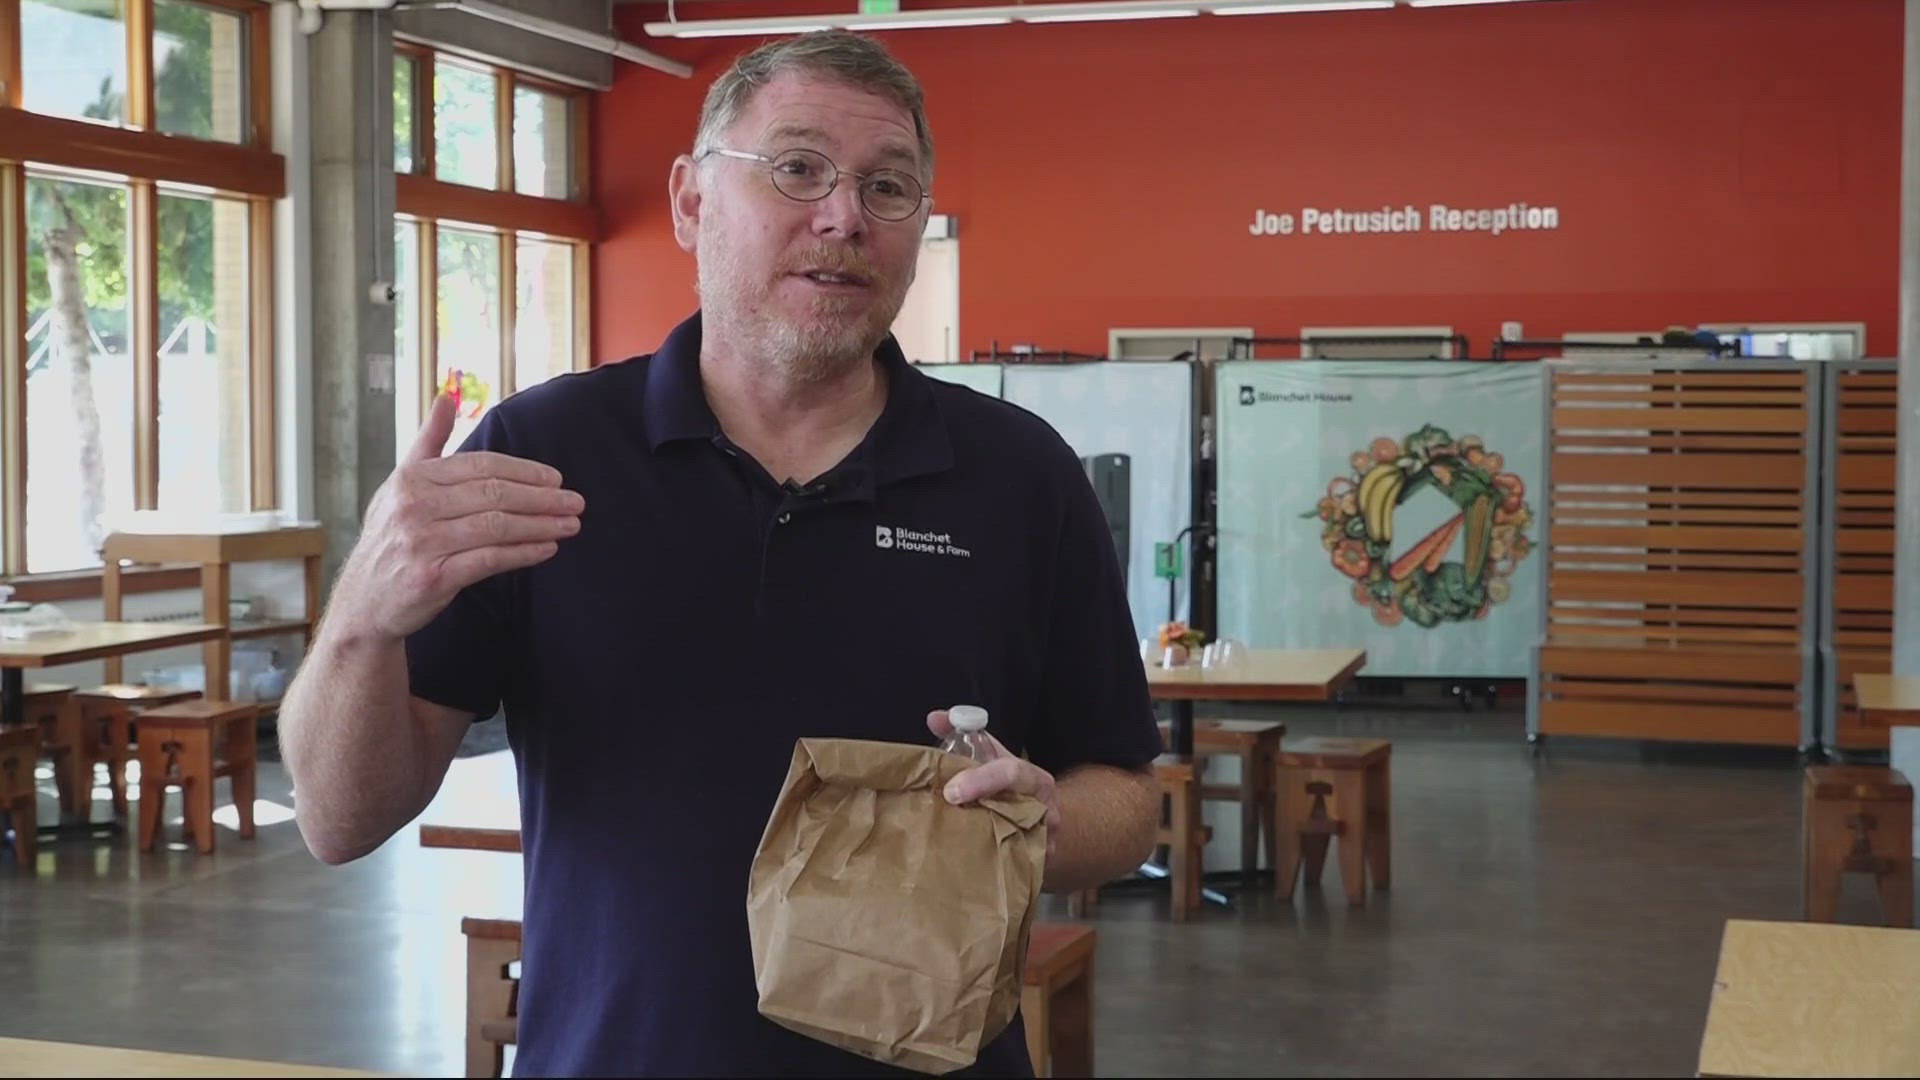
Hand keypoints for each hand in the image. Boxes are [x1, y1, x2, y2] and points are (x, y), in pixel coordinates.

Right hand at [328, 392, 583, 640]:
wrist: (365, 600)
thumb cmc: (392, 537)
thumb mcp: (400, 484)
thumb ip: (428, 441)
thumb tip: (445, 397)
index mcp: (413, 479)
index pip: (481, 466)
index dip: (524, 470)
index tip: (556, 479)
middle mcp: (415, 507)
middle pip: (493, 494)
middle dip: (541, 497)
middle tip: (575, 502)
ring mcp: (423, 542)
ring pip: (496, 526)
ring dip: (540, 525)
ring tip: (570, 525)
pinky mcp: (433, 577)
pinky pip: (489, 560)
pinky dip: (523, 553)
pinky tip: (548, 549)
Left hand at [926, 710, 1061, 863]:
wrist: (1041, 822)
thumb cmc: (1010, 786)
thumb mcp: (992, 758)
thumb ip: (964, 736)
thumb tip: (934, 717)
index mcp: (1033, 779)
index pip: (1011, 773)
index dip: (981, 780)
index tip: (952, 791)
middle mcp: (1044, 810)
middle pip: (1014, 812)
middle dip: (979, 813)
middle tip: (948, 812)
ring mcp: (1043, 843)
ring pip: (1012, 843)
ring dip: (979, 842)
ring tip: (948, 841)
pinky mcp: (1033, 866)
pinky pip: (1009, 864)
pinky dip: (985, 862)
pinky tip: (961, 862)